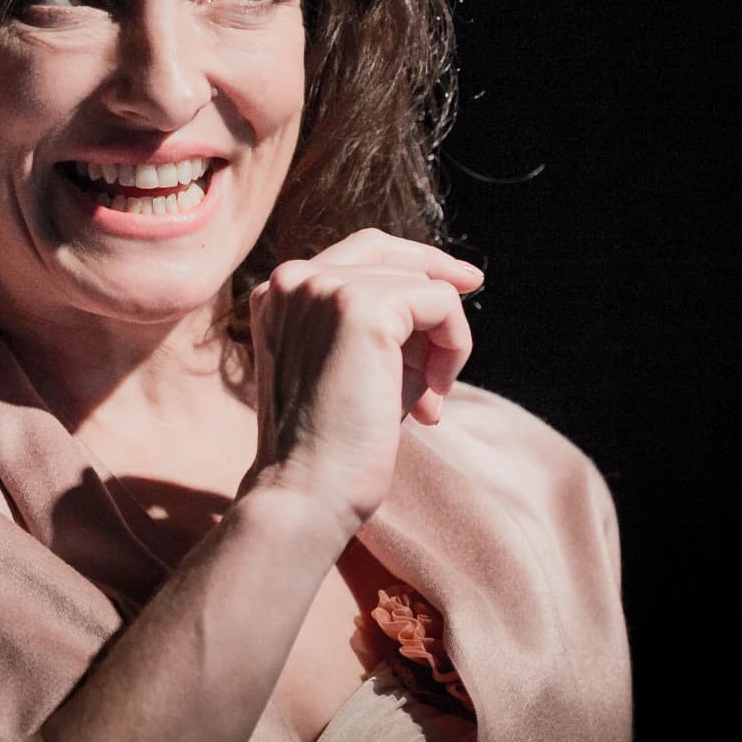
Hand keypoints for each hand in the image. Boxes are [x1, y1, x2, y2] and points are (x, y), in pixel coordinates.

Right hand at [244, 229, 480, 534]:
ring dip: (441, 344)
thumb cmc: (328, 445)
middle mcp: (292, 278)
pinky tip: (431, 399)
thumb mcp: (345, 366)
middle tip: (447, 366)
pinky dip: (453, 349)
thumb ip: (378, 323)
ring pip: (422, 283)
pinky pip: (442, 304)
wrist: (306, 490)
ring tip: (425, 402)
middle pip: (391, 255)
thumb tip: (449, 293)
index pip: (359, 251)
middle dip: (432, 307)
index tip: (465, 283)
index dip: (416, 262)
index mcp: (277, 293)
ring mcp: (323, 287)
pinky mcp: (362, 307)